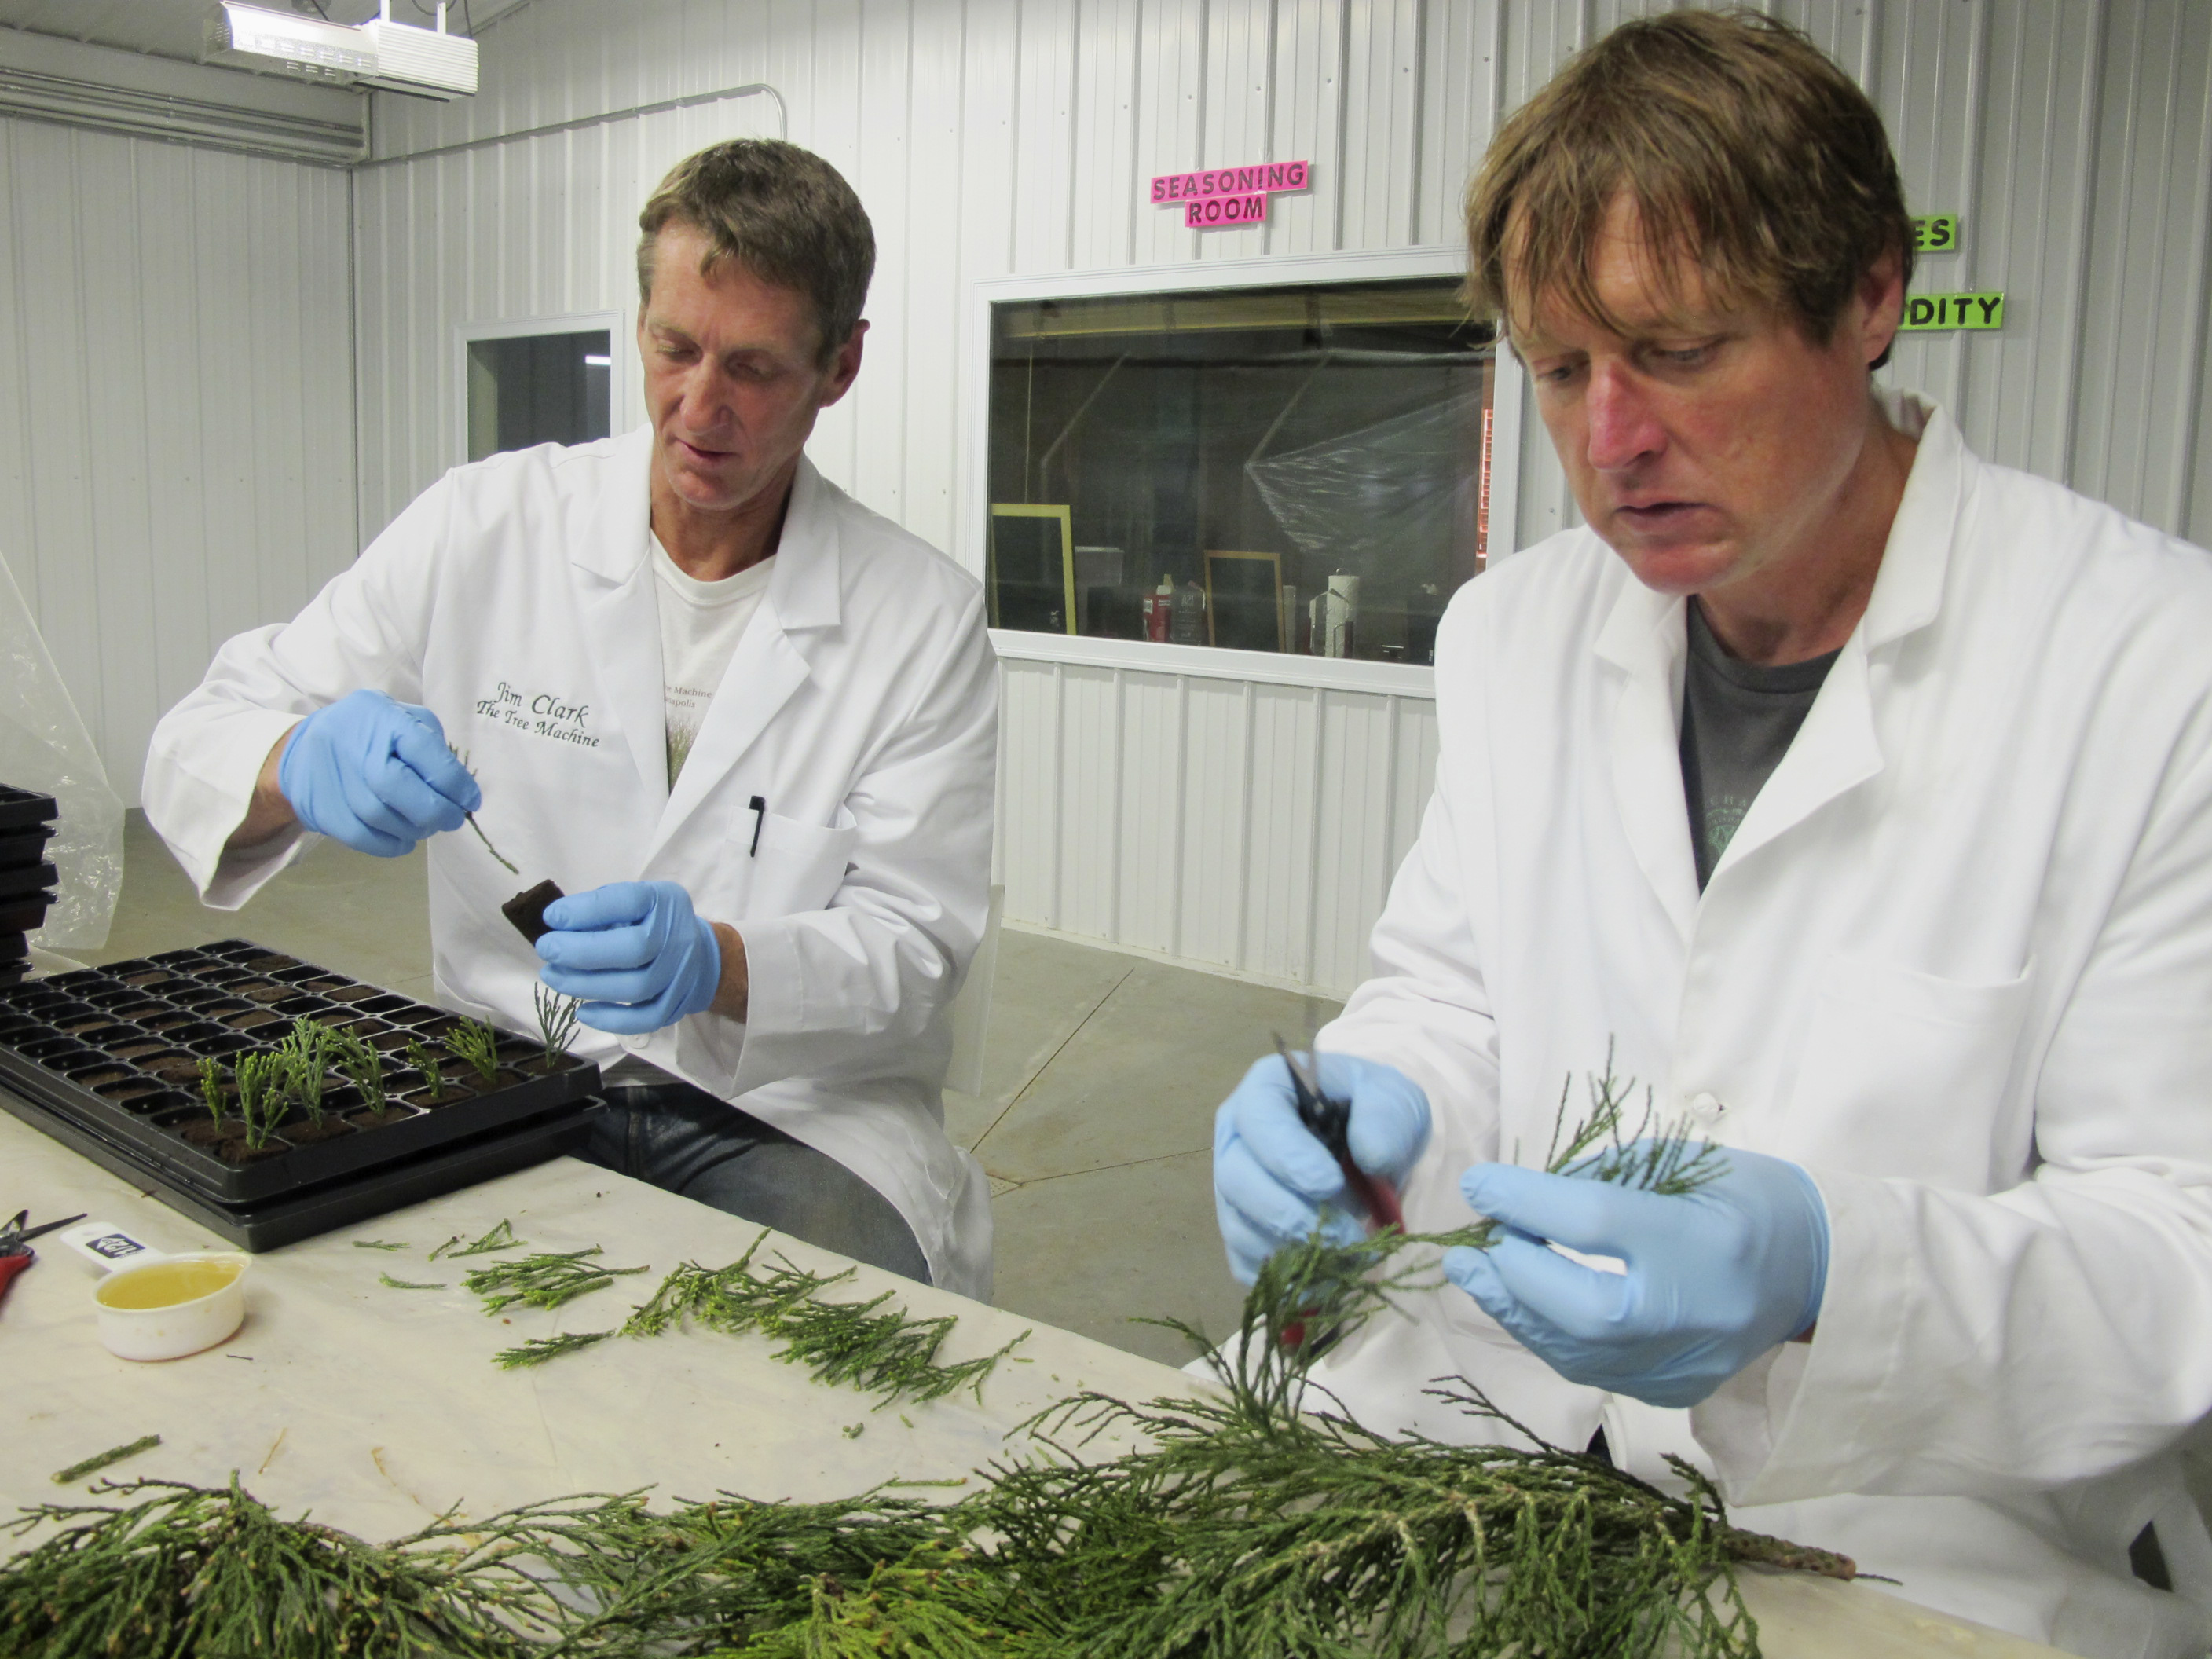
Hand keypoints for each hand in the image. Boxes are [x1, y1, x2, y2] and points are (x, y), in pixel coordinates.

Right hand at [276, 690, 479, 857]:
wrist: (302, 750)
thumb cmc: (369, 733)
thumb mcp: (401, 718)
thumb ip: (432, 745)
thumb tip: (458, 787)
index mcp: (382, 717)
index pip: (423, 748)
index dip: (454, 781)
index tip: (471, 800)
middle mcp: (354, 745)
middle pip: (397, 786)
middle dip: (436, 810)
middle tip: (454, 820)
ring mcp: (334, 778)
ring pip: (381, 817)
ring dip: (415, 829)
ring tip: (428, 827)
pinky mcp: (323, 809)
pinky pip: (362, 837)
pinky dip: (391, 845)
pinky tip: (405, 840)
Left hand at [535, 881, 722, 1033]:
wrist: (700, 955)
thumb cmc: (652, 923)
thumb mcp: (633, 902)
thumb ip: (601, 909)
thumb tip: (557, 924)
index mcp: (664, 902)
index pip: (628, 902)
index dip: (586, 910)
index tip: (552, 917)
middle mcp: (677, 937)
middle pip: (634, 949)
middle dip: (582, 952)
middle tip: (547, 949)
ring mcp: (679, 974)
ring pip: (635, 988)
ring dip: (586, 985)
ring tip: (553, 976)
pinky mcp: (675, 1004)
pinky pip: (645, 1019)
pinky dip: (611, 1020)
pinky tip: (582, 1012)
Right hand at [1213, 1052, 1429, 1284]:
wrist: (1372, 1147)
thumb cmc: (1375, 1113)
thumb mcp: (1394, 1099)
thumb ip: (1385, 1117)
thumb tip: (1371, 1157)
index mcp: (1267, 1089)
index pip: (1258, 1119)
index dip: (1287, 1155)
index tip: (1329, 1184)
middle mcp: (1237, 1137)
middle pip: (1237, 1180)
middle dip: (1291, 1215)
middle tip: (1347, 1235)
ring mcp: (1234, 1187)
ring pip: (1238, 1226)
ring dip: (1292, 1251)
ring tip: (1349, 1257)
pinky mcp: (1243, 1230)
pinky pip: (1246, 1264)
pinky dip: (1286, 1278)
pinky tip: (1328, 1276)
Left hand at [1442, 1144, 1828, 1408]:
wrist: (1815, 1268)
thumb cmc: (1743, 1199)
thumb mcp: (1679, 1164)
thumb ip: (1600, 1181)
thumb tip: (1521, 1201)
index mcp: (1705, 1241)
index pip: (1594, 1223)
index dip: (1525, 1202)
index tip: (1480, 1184)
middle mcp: (1698, 1314)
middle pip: (1582, 1308)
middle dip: (1514, 1274)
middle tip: (1472, 1245)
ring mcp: (1687, 1364)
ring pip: (1578, 1351)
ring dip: (1517, 1310)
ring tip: (1476, 1274)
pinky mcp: (1673, 1390)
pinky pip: (1591, 1369)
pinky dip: (1546, 1334)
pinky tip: (1520, 1304)